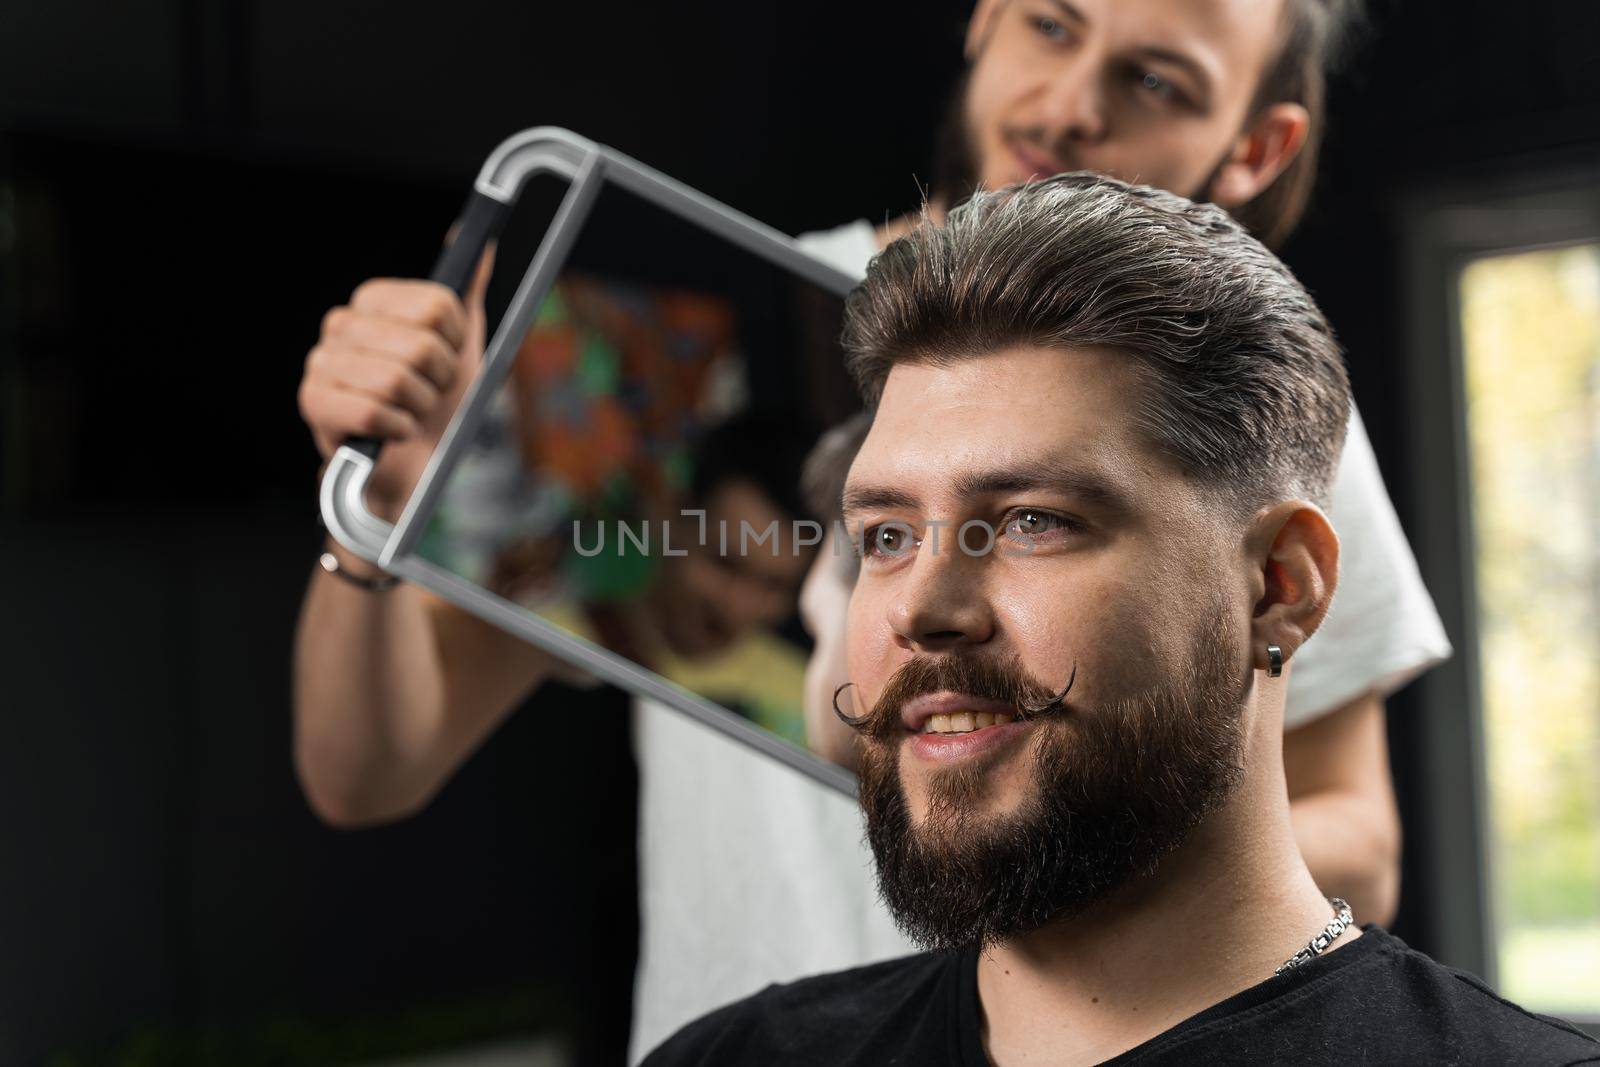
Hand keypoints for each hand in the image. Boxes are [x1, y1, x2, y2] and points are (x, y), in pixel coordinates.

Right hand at [297, 243, 493, 517]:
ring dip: (419, 407)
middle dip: (439, 380)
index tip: (448, 359)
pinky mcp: (313, 404)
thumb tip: (482, 245)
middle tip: (429, 392)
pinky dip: (397, 429)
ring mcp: (321, 363)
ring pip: (396, 380)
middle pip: (420, 345)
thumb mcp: (461, 344)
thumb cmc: (438, 401)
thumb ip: (466, 294)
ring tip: (410, 412)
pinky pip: (372, 412)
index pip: (436, 306)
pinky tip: (394, 431)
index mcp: (373, 302)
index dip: (455, 342)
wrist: (417, 461)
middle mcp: (340, 325)